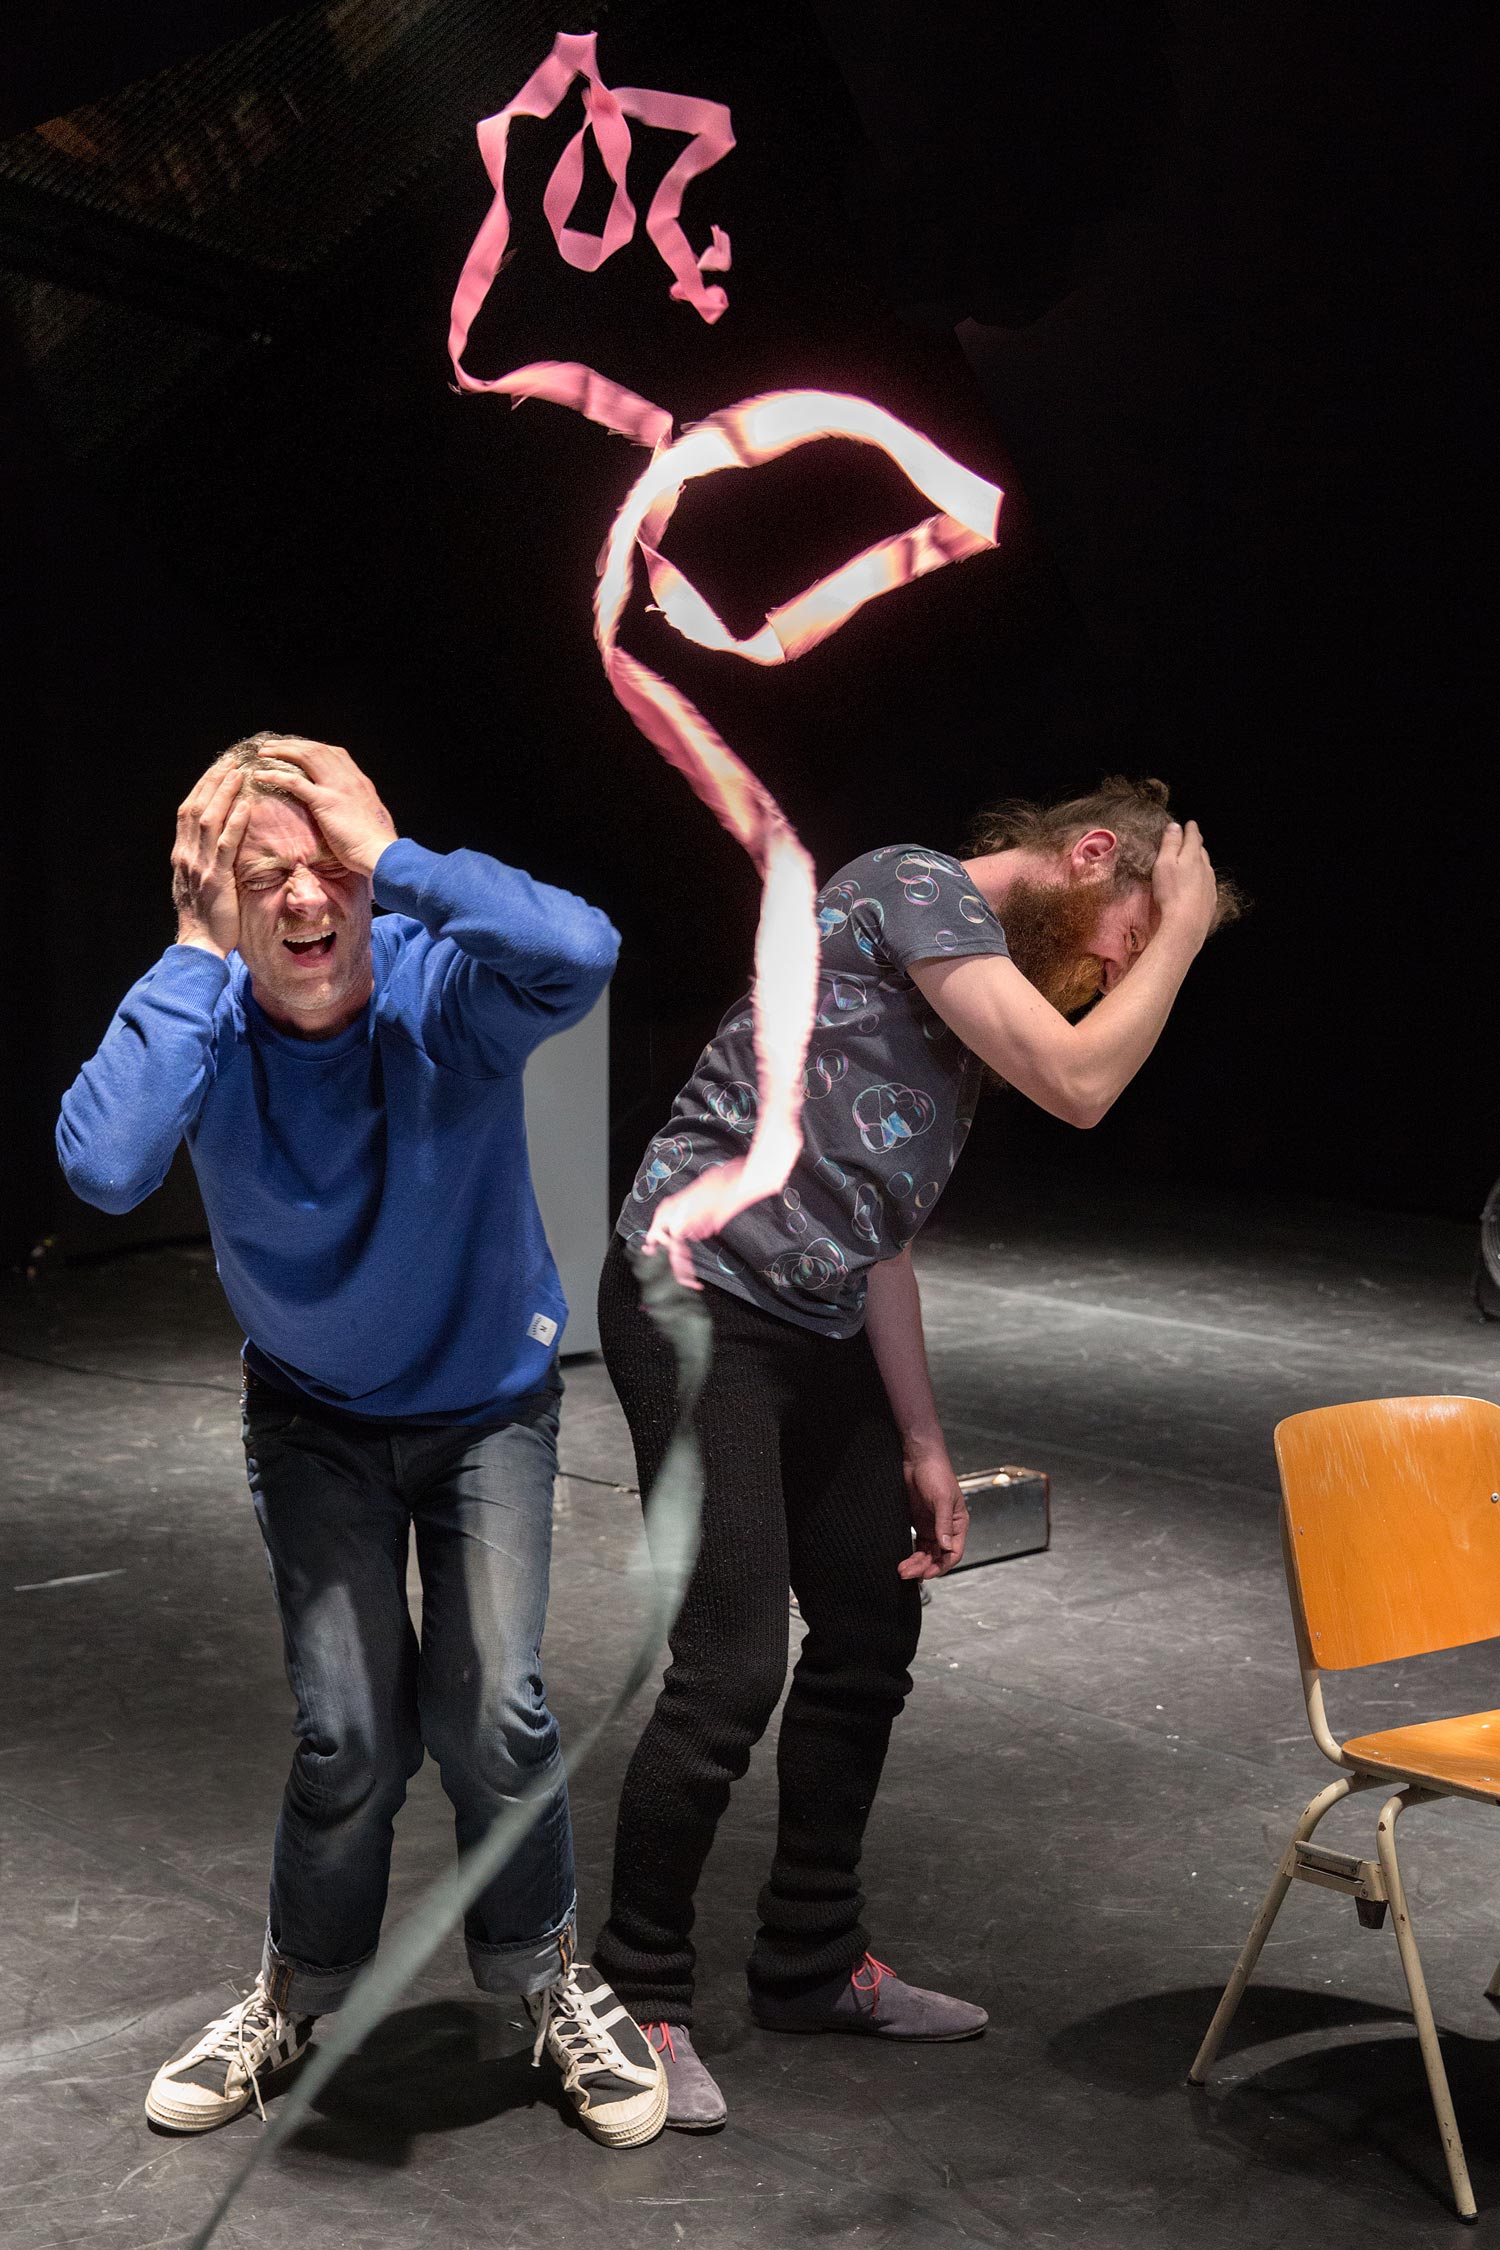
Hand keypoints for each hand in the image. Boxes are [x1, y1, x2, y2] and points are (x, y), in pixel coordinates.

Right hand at [172, 761, 253, 956]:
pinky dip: (235, 823)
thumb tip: (220, 843)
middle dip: (213, 781)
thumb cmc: (206, 918)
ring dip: (224, 794)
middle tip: (231, 759)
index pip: (189, 810)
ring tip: (239, 773)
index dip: (204, 787)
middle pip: (196, 807)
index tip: (219, 768)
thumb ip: (206, 861)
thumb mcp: (200, 883)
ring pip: (209, 820)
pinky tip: (246, 806)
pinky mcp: (216, 879)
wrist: (199, 945)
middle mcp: (186, 855)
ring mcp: (199, 866)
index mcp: (182, 854)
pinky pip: (225, 846)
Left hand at [251, 739, 397, 876]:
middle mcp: (349, 778)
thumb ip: (358, 809)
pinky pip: (295, 782)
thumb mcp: (371, 818)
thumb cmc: (377, 845)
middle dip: (292, 745)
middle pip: (317, 749)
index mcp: (359, 781)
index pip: (335, 753)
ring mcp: (337, 787)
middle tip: (272, 747)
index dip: (313, 748)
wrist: (382, 853)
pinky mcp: (326, 802)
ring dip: (282, 751)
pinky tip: (260, 775)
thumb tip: (351, 813)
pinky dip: (275, 775)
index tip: (297, 750)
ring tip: (263, 753)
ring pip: (306, 756)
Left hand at [898, 1449, 968, 1580]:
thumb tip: (946, 1546)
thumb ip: (944, 1523)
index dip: (942, 1565)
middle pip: (938, 1557)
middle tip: (908, 1573)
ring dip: (916, 1563)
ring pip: (926, 1554)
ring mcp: (932, 1527)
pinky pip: (917, 1545)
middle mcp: (946, 1529)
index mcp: (958, 1524)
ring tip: (902, 1570)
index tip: (927, 1573)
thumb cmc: (936, 1473)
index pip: (954, 1553)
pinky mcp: (919, 1524)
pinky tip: (904, 1561)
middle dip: (924, 1567)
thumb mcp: (942, 1498)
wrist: (918, 1459)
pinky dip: (911, 1554)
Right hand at [1150, 819, 1218, 949]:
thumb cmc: (1171, 893)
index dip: (1190, 829)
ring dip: (1200, 861)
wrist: (1186, 925)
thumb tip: (1175, 826)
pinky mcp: (1210, 900)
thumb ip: (1170, 844)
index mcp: (1193, 856)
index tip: (1190, 823)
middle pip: (1201, 851)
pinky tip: (1198, 883)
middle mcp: (1205, 868)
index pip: (1193, 836)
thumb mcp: (1164, 864)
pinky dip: (1202, 878)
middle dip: (1196, 843)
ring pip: (1206, 867)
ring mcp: (1210, 884)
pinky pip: (1208, 883)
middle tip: (1192, 839)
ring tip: (1195, 859)